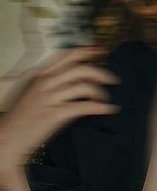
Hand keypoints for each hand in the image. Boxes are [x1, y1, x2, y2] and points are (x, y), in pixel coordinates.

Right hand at [0, 46, 120, 171]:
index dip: (87, 51)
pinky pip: (84, 106)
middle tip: (111, 79)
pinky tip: (108, 109)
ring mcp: (51, 98)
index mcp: (42, 76)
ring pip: (84, 86)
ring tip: (105, 99)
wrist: (7, 139)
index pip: (67, 56)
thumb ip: (55, 83)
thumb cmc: (23, 118)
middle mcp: (46, 83)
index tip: (101, 50)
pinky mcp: (55, 114)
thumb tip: (78, 79)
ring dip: (100, 92)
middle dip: (100, 73)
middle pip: (81, 68)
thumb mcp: (36, 93)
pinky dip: (99, 107)